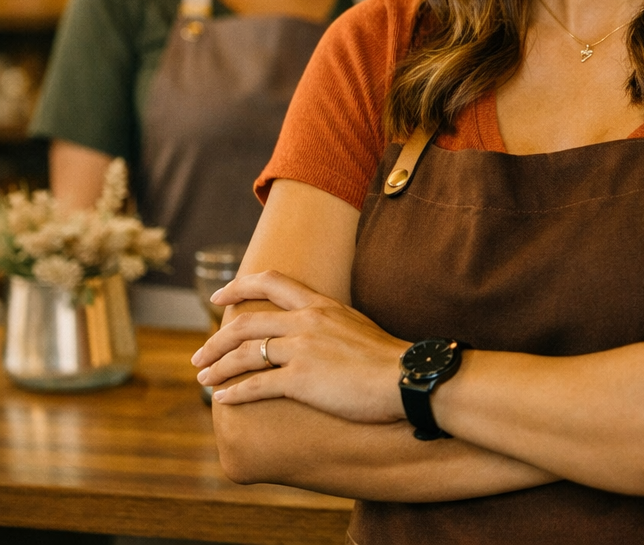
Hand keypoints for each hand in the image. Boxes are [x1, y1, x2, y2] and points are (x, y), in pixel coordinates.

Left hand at [191, 269, 408, 422]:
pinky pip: (256, 385)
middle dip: (215, 340)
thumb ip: (332, 325)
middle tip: (200, 354)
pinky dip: (234, 392)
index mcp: (322, 306)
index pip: (272, 282)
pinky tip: (223, 399)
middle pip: (245, 324)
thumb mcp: (358, 326)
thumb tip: (317, 334)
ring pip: (244, 354)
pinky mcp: (301, 379)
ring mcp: (302, 349)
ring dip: (217, 367)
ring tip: (204, 379)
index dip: (239, 286)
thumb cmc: (389, 359)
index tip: (219, 296)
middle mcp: (307, 321)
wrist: (406, 378)